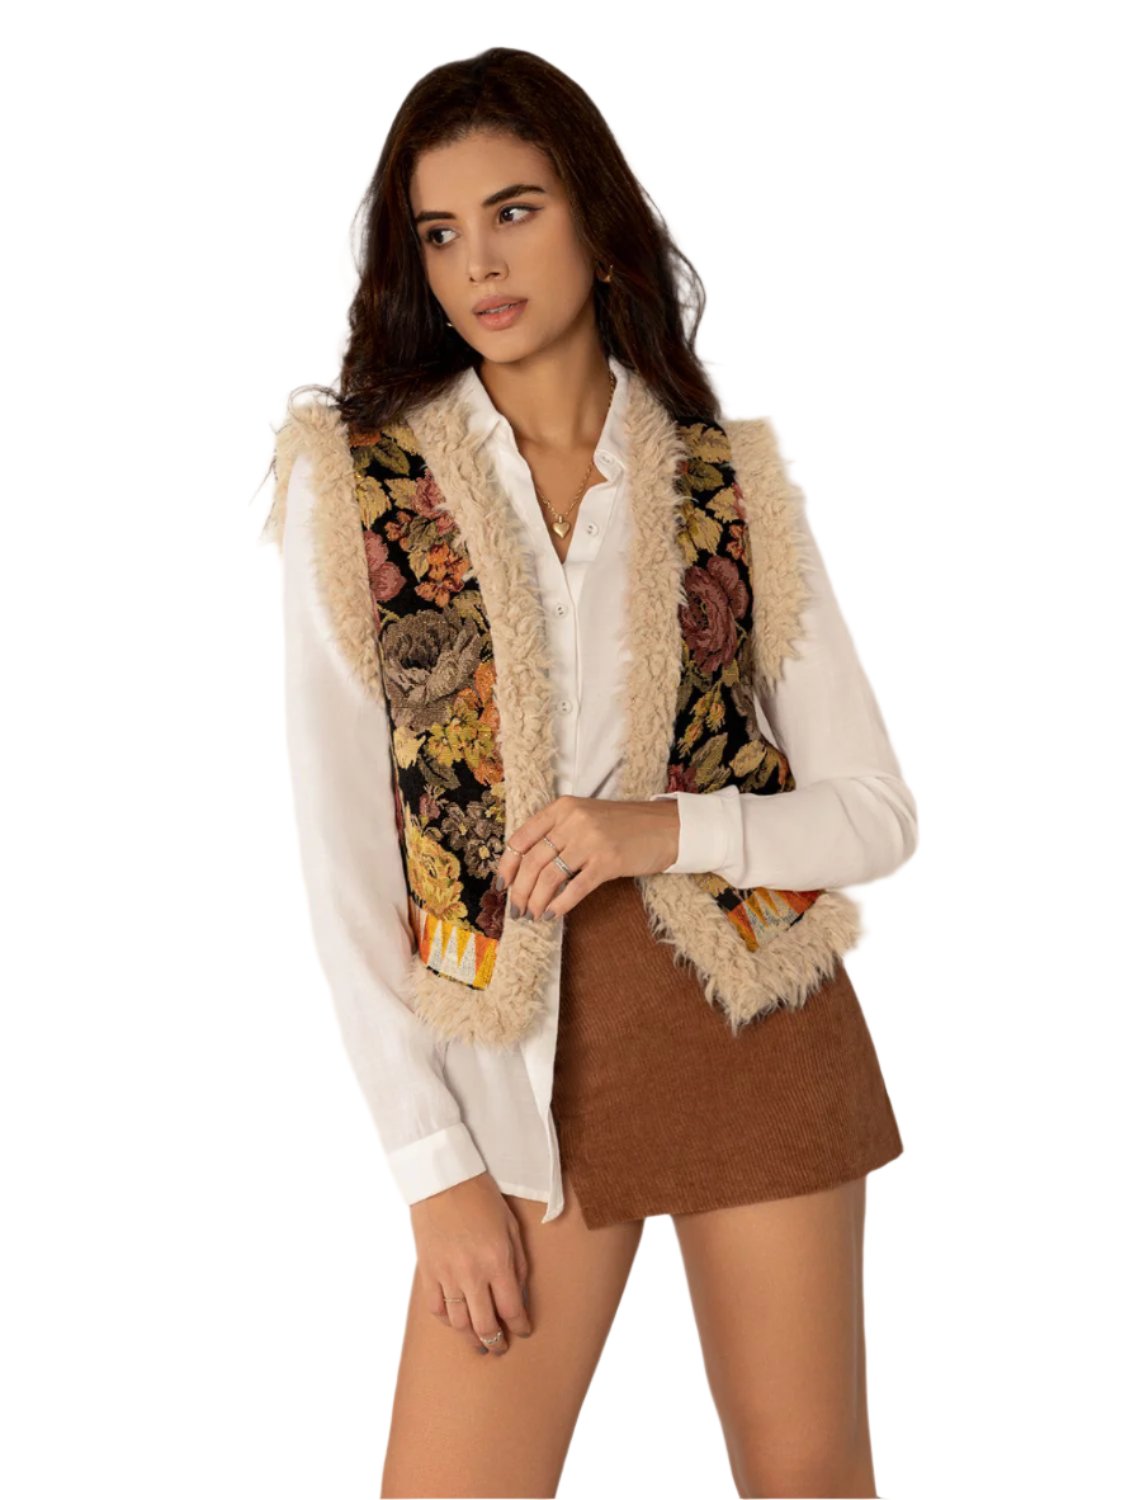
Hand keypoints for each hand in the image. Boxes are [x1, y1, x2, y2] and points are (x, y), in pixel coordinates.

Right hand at [410, 1172, 532, 1356]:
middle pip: (485, 1326)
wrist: (444, 1179)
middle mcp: (471, 1273)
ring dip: (471, 1338)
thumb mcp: (511, 1227)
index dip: (521, 1325)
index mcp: (497, 1260)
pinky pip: (436, 1308)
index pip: (512, 1308)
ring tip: (479, 1343)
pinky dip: (446, 1320)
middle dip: (496, 1343)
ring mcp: (446, 1275)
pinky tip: (455, 1320)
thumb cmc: (483, 1198)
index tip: (524, 1330)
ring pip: (458, 1324)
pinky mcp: (427, 1271)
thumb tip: (519, 1295)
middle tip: (500, 1348)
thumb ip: (518, 1264)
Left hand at [497, 795, 679, 921]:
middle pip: (532, 861)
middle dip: (520, 891)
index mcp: (561, 808)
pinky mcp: (608, 861)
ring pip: (549, 877)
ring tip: (533, 915)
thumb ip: (557, 833)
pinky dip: (560, 904)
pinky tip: (553, 914)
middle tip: (517, 910)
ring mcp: (590, 841)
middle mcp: (573, 821)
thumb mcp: (585, 817)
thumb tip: (527, 869)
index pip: (521, 838)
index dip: (507, 865)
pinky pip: (575, 888)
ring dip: (536, 901)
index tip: (503, 885)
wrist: (665, 827)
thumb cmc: (623, 826)